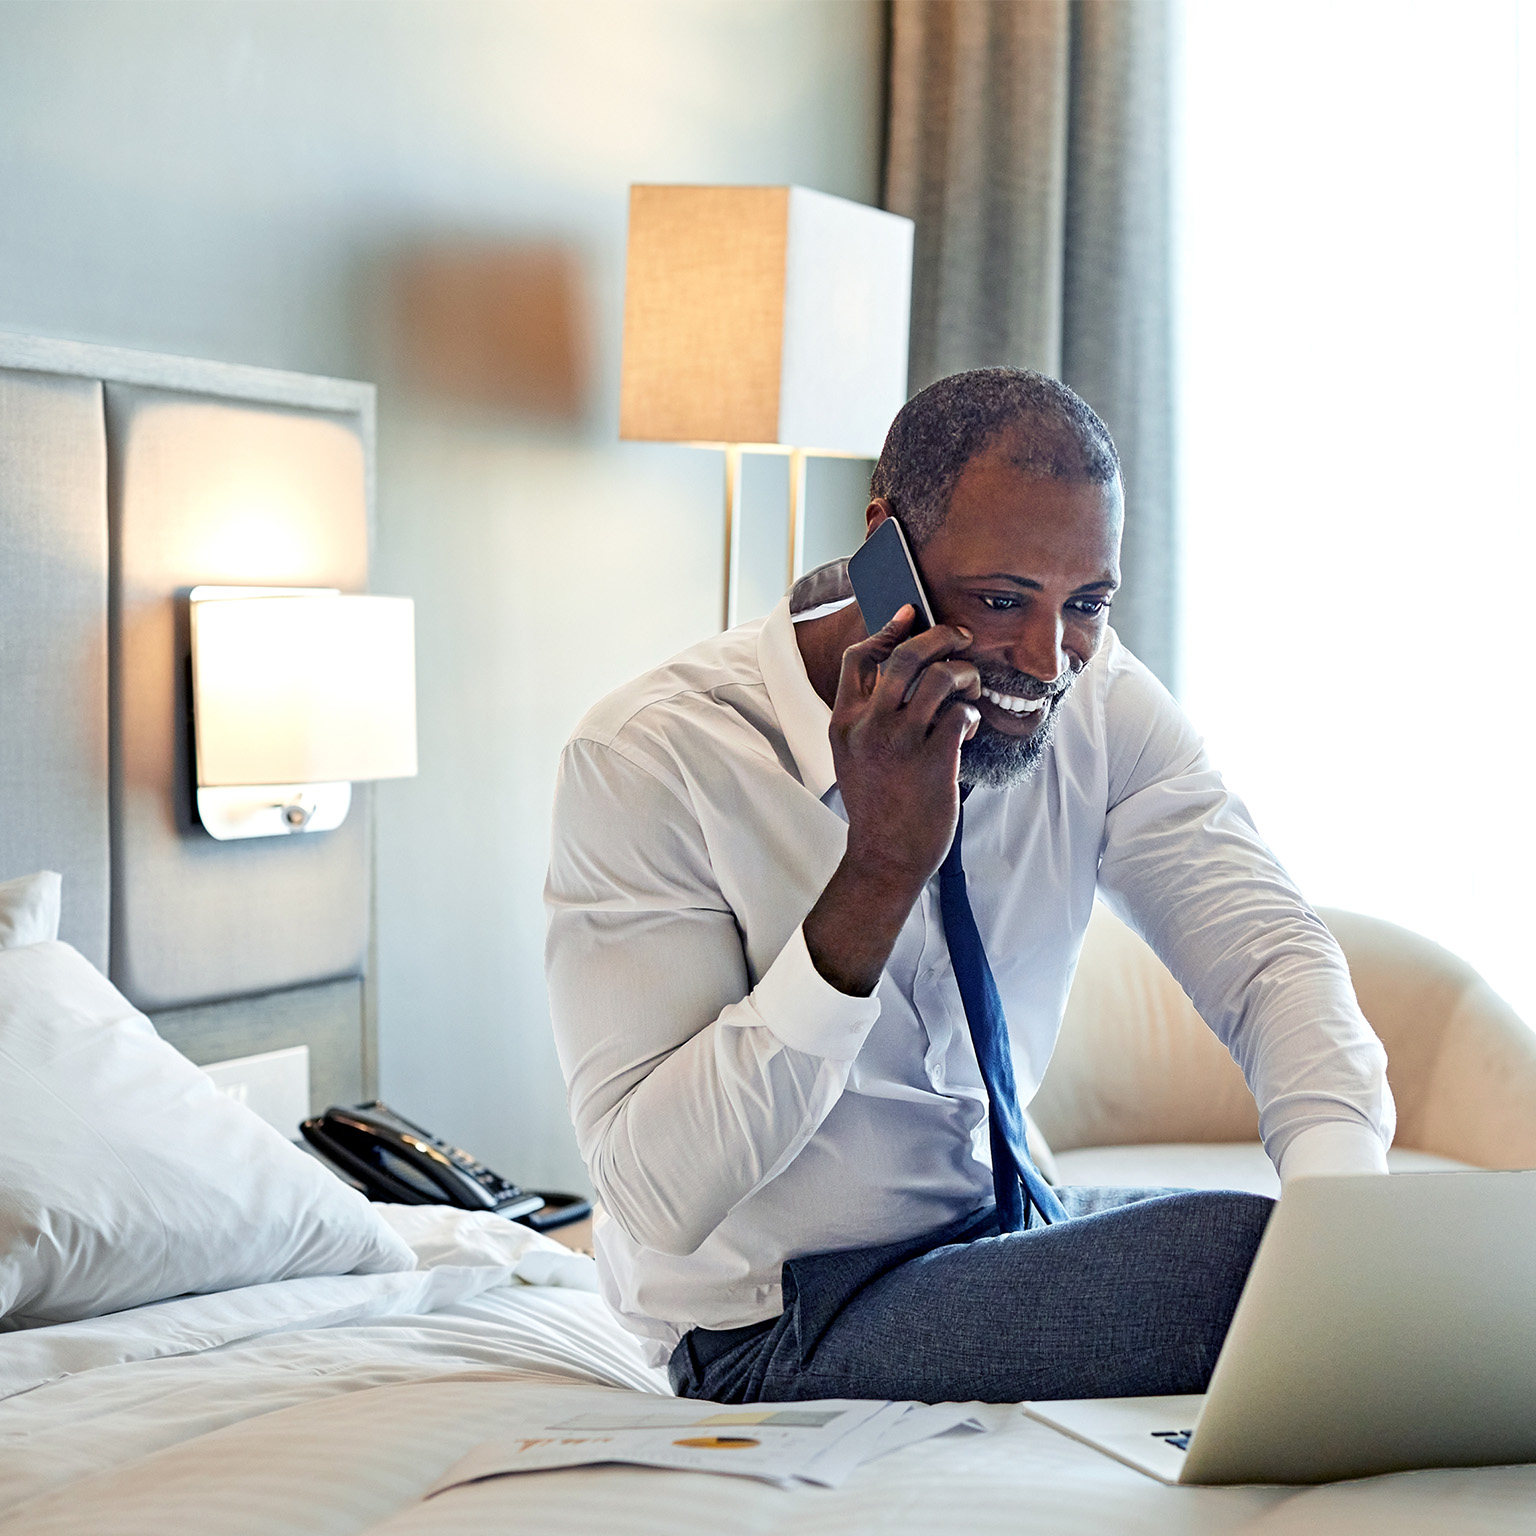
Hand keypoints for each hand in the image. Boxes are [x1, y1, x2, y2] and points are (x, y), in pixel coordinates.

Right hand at [803, 606, 979, 995]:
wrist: (885, 856)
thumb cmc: (877, 805)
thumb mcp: (853, 756)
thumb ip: (868, 717)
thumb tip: (907, 673)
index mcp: (844, 722)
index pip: (860, 658)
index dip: (887, 629)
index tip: (910, 614)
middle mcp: (869, 726)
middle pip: (906, 656)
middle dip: (940, 636)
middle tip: (961, 637)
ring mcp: (901, 742)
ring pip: (940, 678)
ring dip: (964, 674)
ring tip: (970, 686)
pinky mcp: (934, 759)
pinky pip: (961, 713)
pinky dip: (970, 713)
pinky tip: (968, 726)